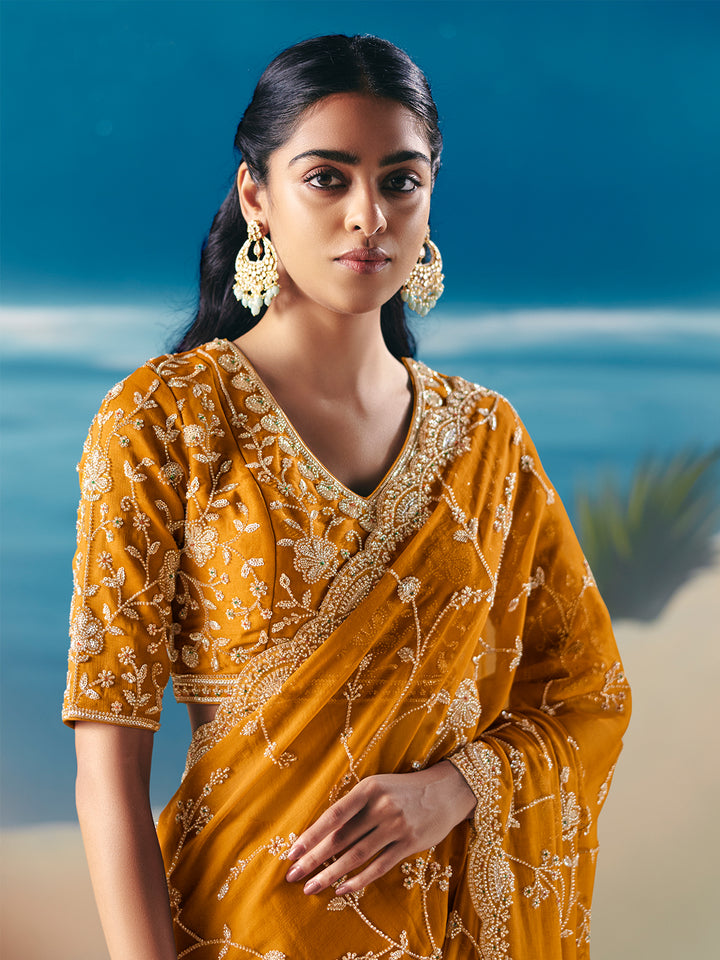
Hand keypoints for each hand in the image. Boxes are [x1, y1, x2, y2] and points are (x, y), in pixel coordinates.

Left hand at [284, 760, 475, 895]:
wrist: (445, 791)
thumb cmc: (403, 789)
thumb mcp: (378, 786)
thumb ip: (354, 806)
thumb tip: (321, 833)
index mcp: (368, 788)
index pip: (333, 815)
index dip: (311, 835)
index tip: (292, 852)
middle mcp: (381, 807)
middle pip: (341, 838)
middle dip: (314, 859)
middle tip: (293, 875)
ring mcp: (396, 826)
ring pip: (356, 855)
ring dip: (331, 874)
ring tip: (311, 887)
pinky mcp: (409, 844)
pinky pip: (378, 866)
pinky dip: (358, 880)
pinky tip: (341, 889)